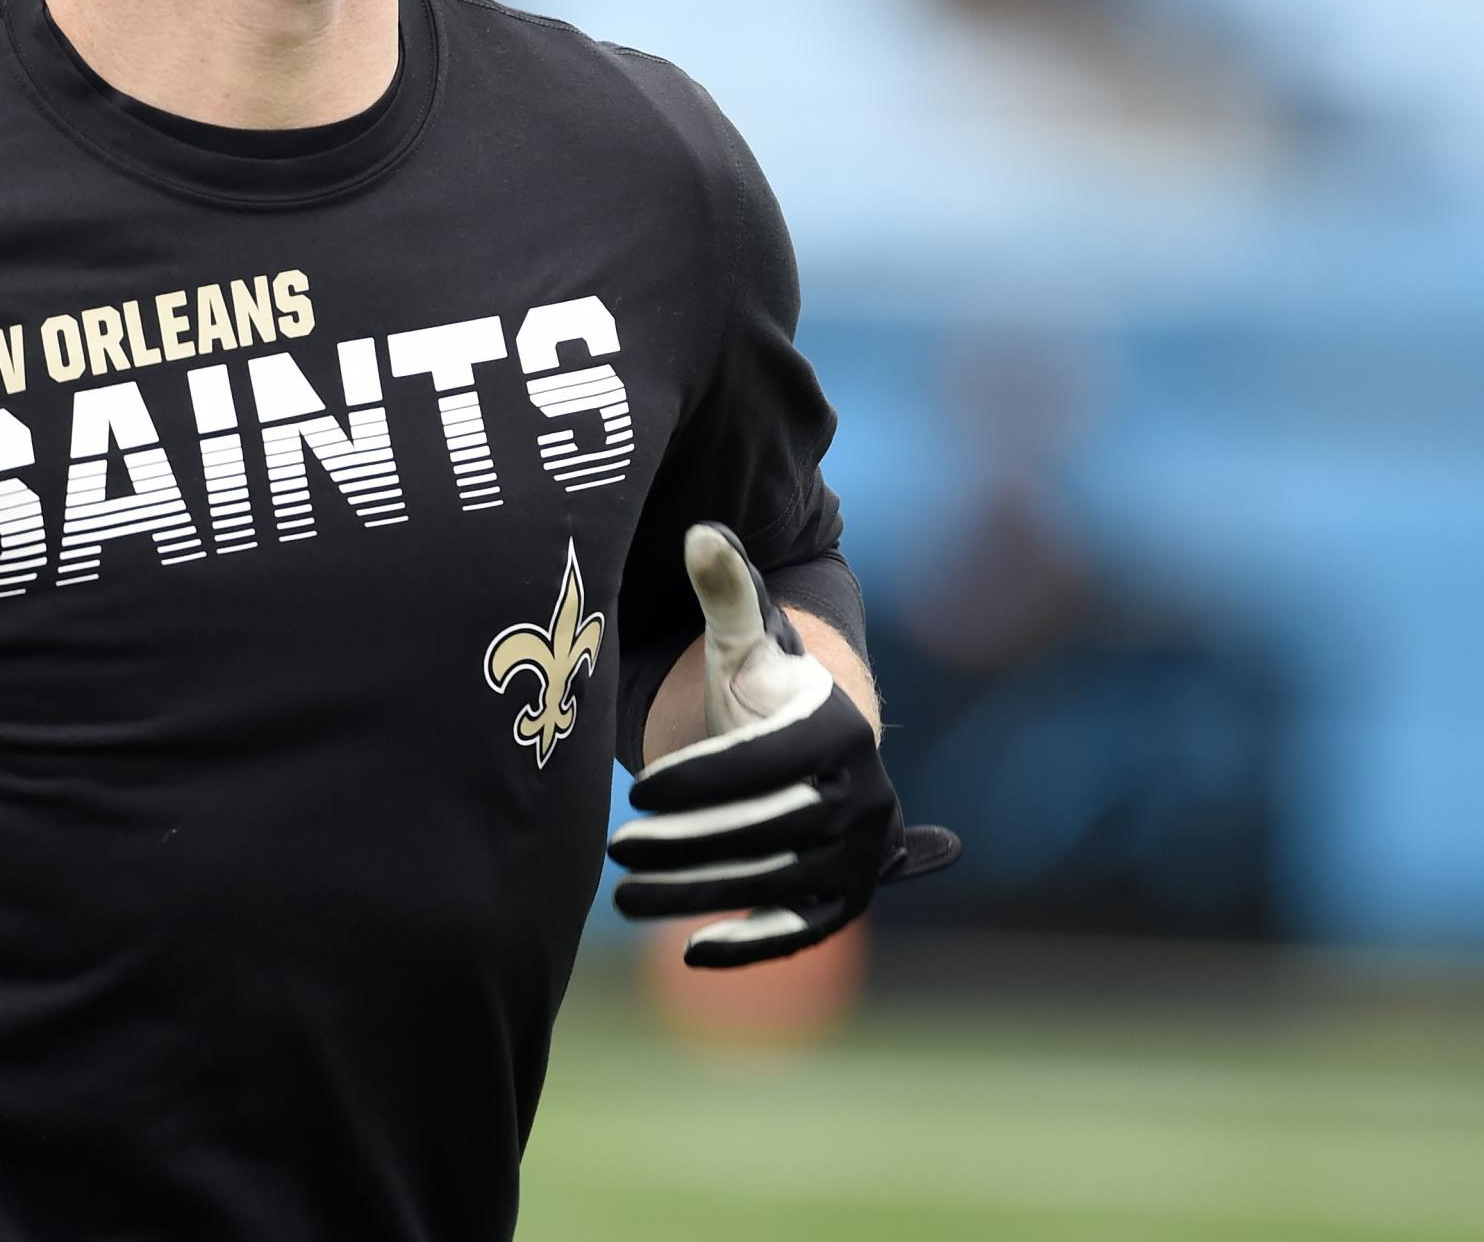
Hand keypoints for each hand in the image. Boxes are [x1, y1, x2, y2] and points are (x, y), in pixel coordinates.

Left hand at [606, 522, 958, 965]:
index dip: (705, 780)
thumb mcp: (741, 640)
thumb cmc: (759, 690)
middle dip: (689, 843)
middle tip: (616, 846)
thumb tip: (697, 532)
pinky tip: (690, 953)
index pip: (773, 762)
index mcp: (842, 729)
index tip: (637, 791)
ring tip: (623, 897)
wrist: (806, 748)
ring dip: (698, 896)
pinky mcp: (844, 902)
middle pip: (772, 828)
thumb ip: (723, 589)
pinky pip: (800, 931)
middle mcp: (867, 797)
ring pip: (775, 884)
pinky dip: (752, 947)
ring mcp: (860, 856)